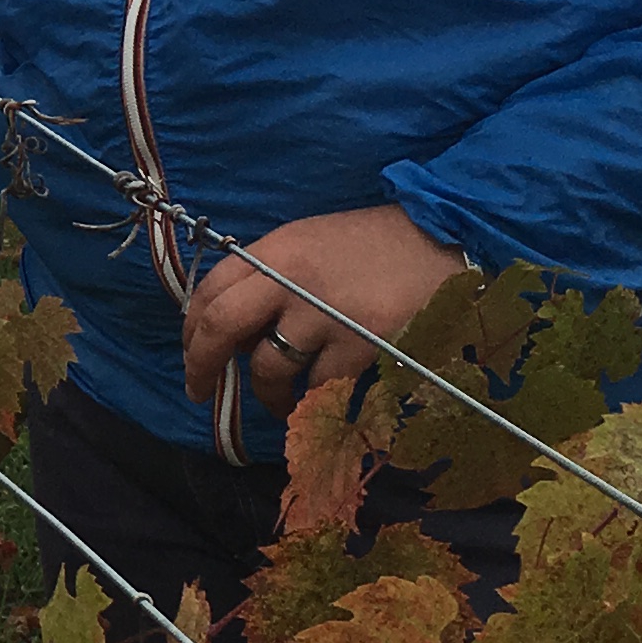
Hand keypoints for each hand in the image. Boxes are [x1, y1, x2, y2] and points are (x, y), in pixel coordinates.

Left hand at [180, 206, 467, 417]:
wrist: (451, 240)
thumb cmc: (379, 245)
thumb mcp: (314, 244)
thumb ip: (273, 277)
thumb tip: (236, 328)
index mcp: (278, 248)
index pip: (211, 287)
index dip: (190, 326)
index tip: (190, 351)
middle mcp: (292, 278)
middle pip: (221, 326)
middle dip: (201, 365)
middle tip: (199, 391)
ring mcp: (325, 313)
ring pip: (269, 367)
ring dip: (267, 394)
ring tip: (278, 402)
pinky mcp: (360, 344)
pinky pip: (318, 386)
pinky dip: (314, 398)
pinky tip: (322, 397)